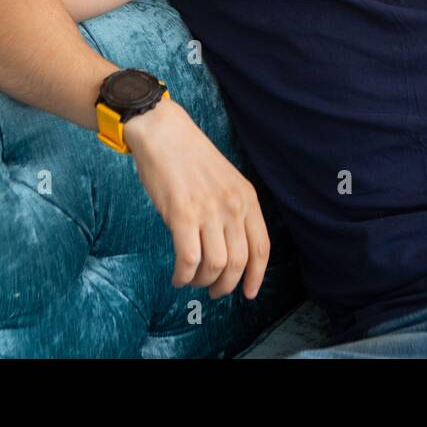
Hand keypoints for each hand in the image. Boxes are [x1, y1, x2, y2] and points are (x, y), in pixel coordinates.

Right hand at [124, 97, 269, 300]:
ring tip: (192, 280)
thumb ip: (233, 210)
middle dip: (227, 285)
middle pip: (239, 263)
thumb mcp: (226, 181)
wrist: (164, 133)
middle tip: (214, 291)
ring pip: (216, 266)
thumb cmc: (190, 158)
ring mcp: (209, 211)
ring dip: (203, 281)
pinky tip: (178, 277)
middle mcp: (233, 206)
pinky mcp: (182, 215)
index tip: (249, 292)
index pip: (261, 247)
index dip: (256, 276)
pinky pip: (189, 260)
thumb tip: (231, 249)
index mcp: (247, 198)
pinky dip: (184, 276)